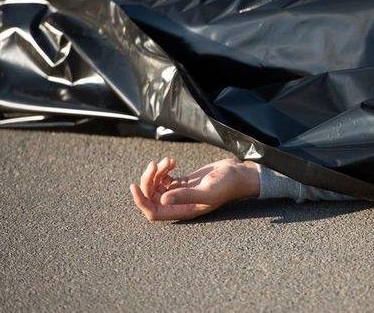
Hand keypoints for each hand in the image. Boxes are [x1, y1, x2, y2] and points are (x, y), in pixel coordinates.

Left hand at [130, 157, 259, 220]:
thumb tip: (162, 200)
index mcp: (184, 211)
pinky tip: (172, 161)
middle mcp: (180, 204)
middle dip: (149, 180)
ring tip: (167, 161)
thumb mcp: (207, 190)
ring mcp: (181, 193)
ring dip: (156, 172)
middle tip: (155, 164)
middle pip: (152, 197)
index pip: (153, 212)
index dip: (140, 201)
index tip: (133, 186)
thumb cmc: (227, 184)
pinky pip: (165, 178)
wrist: (239, 173)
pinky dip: (164, 169)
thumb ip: (185, 196)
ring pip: (156, 186)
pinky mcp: (185, 182)